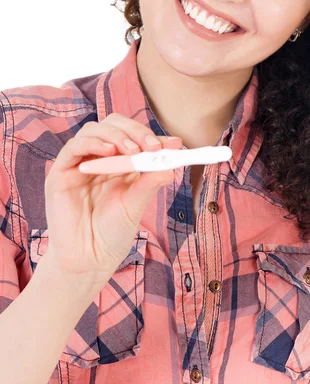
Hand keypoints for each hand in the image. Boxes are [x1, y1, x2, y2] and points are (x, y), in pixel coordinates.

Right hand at [43, 113, 180, 280]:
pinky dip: (92, 143)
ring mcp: (80, 163)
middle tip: (152, 145)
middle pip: (113, 125)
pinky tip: (108, 151)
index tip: (173, 143)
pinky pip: (74, 146)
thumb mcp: (137, 204)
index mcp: (120, 162)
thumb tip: (172, 163)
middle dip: (135, 130)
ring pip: (94, 130)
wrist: (90, 258)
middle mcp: (99, 158)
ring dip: (116, 135)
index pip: (134, 136)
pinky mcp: (62, 172)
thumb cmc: (113, 232)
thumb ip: (150, 181)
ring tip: (132, 151)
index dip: (151, 136)